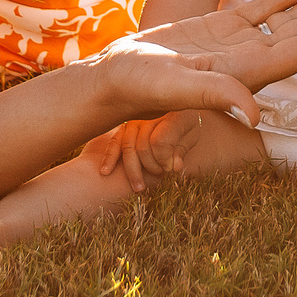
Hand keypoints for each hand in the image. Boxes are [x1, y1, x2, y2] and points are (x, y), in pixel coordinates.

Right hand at [81, 112, 202, 190]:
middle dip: (151, 167)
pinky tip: (105, 172)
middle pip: (142, 146)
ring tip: (139, 188)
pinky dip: (109, 157)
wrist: (176, 109)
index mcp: (172, 113)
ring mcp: (135, 118)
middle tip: (160, 176)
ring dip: (132, 170)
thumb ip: (182, 151)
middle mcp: (150, 113)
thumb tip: (174, 167)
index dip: (164, 160)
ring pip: (127, 146)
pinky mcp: (123, 125)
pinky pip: (114, 141)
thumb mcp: (191, 136)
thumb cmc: (185, 125)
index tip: (170, 169)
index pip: (160, 142)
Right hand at [91, 0, 296, 124]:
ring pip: (293, 21)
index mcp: (250, 74)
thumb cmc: (142, 88)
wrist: (114, 81)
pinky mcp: (222, 31)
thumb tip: (255, 112)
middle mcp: (253, 61)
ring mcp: (239, 45)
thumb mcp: (176, 89)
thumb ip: (215, 95)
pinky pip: (265, 10)